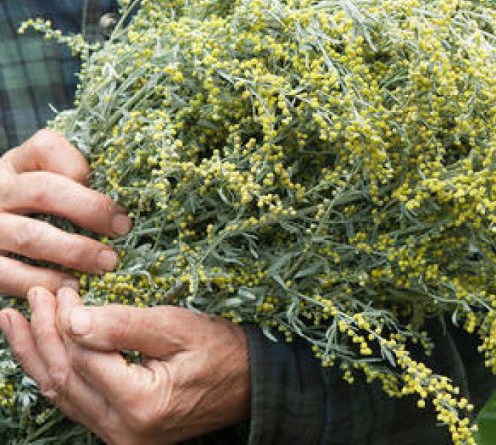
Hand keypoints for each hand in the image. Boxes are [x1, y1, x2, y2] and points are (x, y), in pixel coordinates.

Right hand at [0, 129, 129, 295]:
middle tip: (122, 228)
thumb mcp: (48, 179)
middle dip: (90, 209)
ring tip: (107, 262)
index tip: (109, 187)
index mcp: (17, 163)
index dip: (79, 166)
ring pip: (31, 236)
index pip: (46, 148)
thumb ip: (76, 179)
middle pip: (45, 191)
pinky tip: (72, 285)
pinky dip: (44, 281)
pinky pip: (10, 274)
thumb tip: (123, 199)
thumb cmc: (34, 205)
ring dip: (75, 252)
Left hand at [0, 287, 250, 444]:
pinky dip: (54, 374)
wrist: (250, 384)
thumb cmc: (223, 351)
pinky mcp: (118, 431)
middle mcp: (123, 430)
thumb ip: (125, 324)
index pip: (84, 357)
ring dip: (36, 355)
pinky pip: (75, 403)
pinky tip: (39, 352)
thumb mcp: (178, 328)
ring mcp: (119, 436)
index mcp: (140, 404)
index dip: (65, 319)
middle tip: (35, 295)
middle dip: (43, 334)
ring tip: (15, 322)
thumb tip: (74, 318)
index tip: (63, 287)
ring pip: (62, 393)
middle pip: (65, 377)